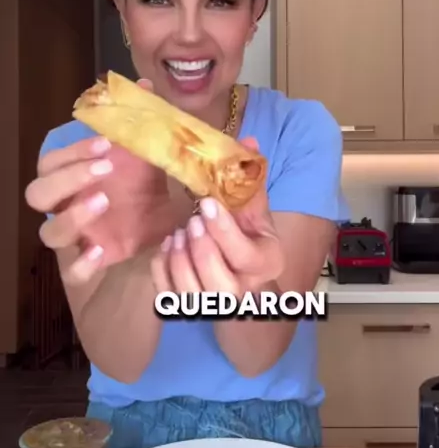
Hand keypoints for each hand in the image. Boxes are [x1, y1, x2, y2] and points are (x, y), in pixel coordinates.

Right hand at [25, 79, 170, 282]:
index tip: (105, 144)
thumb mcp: (149, 156)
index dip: (71, 152)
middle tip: (104, 168)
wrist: (168, 229)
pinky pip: (71, 271)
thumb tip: (142, 85)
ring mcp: (76, 238)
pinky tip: (101, 252)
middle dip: (66, 178)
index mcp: (74, 177)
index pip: (52, 161)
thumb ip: (142, 122)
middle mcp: (67, 206)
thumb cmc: (147, 188)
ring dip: (72, 216)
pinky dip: (82, 263)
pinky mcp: (90, 266)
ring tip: (104, 201)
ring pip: (48, 233)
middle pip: (37, 193)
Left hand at [151, 138, 284, 297]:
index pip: (245, 256)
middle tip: (190, 222)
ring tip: (177, 234)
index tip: (207, 204)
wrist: (240, 271)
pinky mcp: (187, 306)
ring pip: (192, 294)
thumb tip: (246, 141)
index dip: (224, 231)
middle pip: (221, 285)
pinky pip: (168, 296)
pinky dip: (163, 271)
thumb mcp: (254, 208)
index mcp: (267, 263)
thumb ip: (249, 178)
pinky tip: (167, 247)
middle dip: (203, 251)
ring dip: (180, 261)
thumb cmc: (247, 233)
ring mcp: (213, 303)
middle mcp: (243, 291)